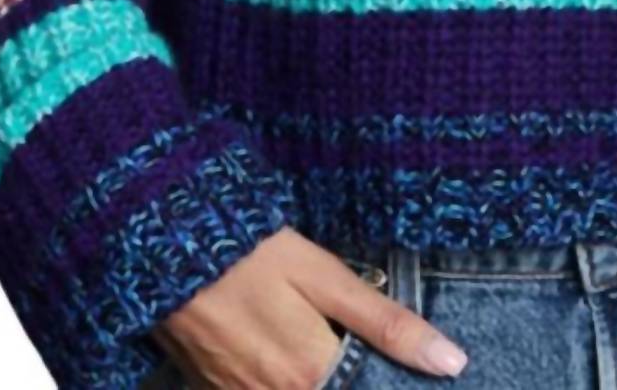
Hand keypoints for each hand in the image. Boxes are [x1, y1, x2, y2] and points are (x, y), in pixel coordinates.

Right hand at [152, 226, 467, 387]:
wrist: (165, 243)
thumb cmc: (251, 250)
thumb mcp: (324, 276)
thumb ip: (386, 323)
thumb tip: (451, 362)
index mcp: (308, 373)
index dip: (395, 382)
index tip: (428, 376)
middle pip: (331, 389)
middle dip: (359, 374)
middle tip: (362, 341)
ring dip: (317, 373)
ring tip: (317, 335)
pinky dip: (283, 377)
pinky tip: (286, 353)